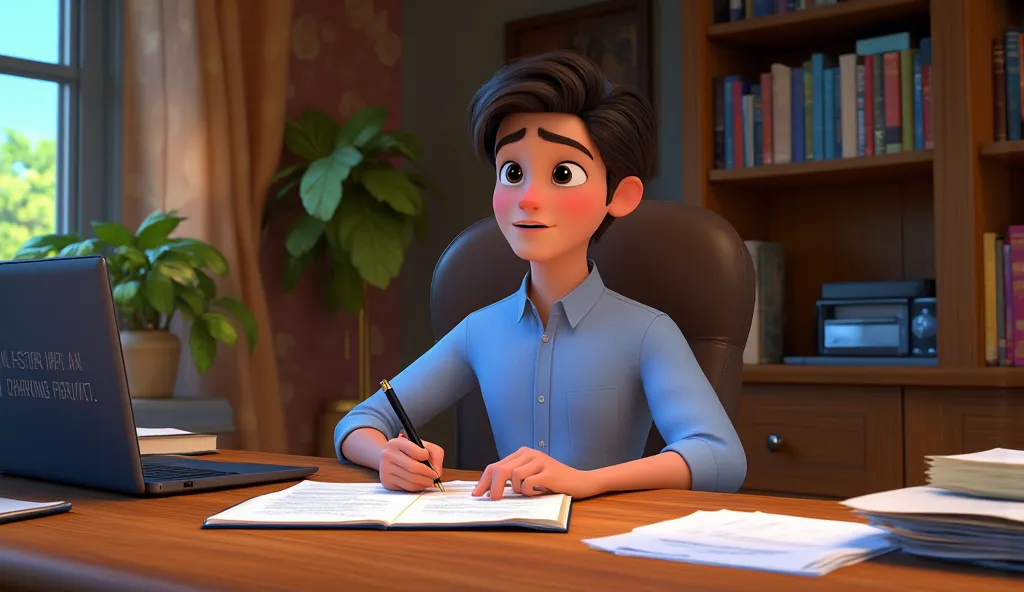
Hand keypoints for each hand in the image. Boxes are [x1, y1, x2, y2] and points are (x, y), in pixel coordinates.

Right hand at [377, 431, 443, 491]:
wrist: (391, 457)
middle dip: (428, 473)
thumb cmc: (409, 451)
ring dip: (425, 482)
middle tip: (434, 475)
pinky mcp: (387, 482)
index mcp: (396, 443)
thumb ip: (435, 454)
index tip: (428, 458)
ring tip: (430, 480)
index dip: (426, 456)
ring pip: (411, 480)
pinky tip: (421, 483)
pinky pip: (407, 488)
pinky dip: (418, 487)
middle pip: (413, 468)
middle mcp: (387, 455)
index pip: (416, 451)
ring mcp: (385, 469)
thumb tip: (437, 472)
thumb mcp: (423, 445)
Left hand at [471, 446, 596, 499]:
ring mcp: (540, 461)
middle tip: (492, 501)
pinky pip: (528, 483)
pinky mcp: (549, 471)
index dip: (483, 481)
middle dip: (492, 487)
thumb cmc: (553, 482)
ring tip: (528, 493)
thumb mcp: (529, 476)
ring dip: (516, 490)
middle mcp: (529, 453)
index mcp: (522, 453)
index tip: (476, 494)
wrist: (580, 482)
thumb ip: (512, 478)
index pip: (495, 466)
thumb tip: (489, 491)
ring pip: (514, 476)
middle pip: (501, 470)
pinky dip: (528, 491)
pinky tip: (537, 492)